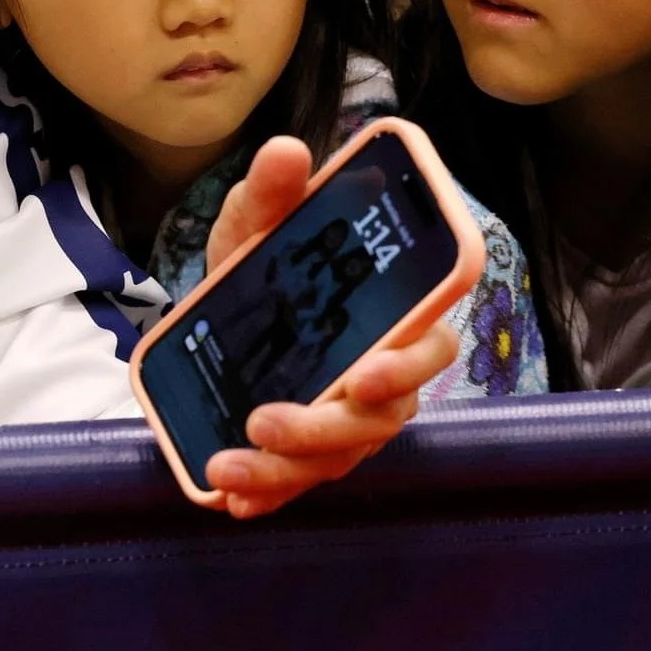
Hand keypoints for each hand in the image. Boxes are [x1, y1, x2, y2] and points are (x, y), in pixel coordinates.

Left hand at [198, 136, 457, 517]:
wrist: (218, 310)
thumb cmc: (264, 262)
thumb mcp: (256, 222)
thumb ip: (272, 192)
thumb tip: (286, 152)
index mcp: (393, 315)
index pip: (432, 346)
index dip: (408, 367)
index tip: (363, 374)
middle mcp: (385, 376)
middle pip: (381, 417)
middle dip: (324, 428)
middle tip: (264, 419)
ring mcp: (350, 420)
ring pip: (338, 457)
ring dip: (286, 468)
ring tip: (228, 466)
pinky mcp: (312, 453)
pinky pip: (301, 482)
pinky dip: (269, 493)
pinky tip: (234, 498)